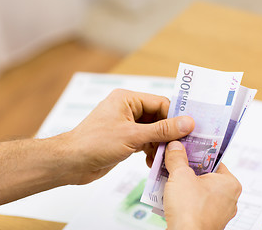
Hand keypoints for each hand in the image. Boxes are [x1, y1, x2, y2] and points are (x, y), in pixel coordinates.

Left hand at [56, 89, 194, 184]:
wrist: (72, 162)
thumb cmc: (96, 143)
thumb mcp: (133, 136)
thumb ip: (162, 130)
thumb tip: (188, 123)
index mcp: (127, 99)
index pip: (160, 104)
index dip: (175, 117)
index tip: (189, 131)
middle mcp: (128, 109)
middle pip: (158, 118)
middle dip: (168, 133)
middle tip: (181, 147)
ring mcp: (126, 125)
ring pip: (153, 132)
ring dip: (160, 145)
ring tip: (166, 157)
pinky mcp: (125, 139)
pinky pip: (145, 142)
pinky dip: (151, 151)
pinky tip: (153, 162)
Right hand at [163, 141, 241, 229]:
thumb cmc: (190, 211)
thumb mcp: (180, 175)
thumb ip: (177, 158)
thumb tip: (175, 147)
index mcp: (229, 183)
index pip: (213, 160)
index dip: (196, 152)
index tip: (185, 148)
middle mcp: (228, 198)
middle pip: (204, 175)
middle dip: (186, 169)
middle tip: (174, 162)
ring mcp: (218, 212)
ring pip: (198, 190)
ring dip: (183, 184)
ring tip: (168, 177)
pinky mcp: (207, 221)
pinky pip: (194, 204)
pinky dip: (183, 198)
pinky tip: (170, 194)